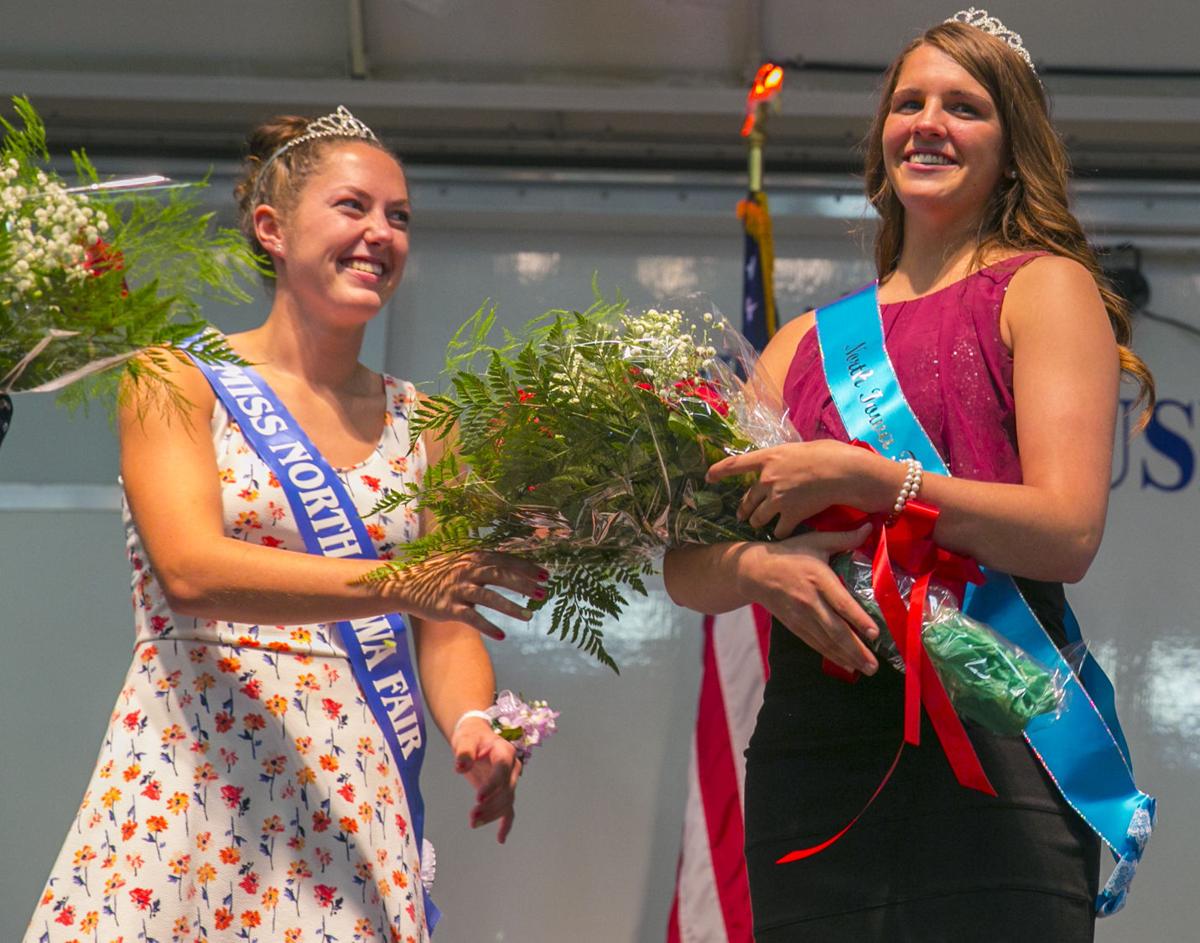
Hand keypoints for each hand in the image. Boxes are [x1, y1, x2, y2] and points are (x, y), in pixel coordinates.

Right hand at [398, 552, 547, 639]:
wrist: (407, 585)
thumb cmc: (440, 574)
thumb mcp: (462, 562)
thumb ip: (484, 563)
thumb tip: (512, 566)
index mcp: (473, 557)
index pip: (505, 561)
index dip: (527, 568)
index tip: (546, 575)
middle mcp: (467, 570)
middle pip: (500, 576)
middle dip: (524, 584)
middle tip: (543, 593)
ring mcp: (458, 589)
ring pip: (489, 597)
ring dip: (511, 607)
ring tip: (528, 616)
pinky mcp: (449, 607)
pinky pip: (472, 618)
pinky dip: (487, 626)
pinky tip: (501, 636)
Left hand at [452, 717, 520, 842]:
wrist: (476, 737)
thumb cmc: (471, 736)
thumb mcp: (465, 739)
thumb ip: (464, 752)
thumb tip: (460, 766)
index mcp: (504, 751)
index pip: (502, 770)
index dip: (492, 785)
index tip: (478, 798)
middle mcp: (512, 767)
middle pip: (506, 790)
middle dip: (491, 805)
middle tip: (472, 816)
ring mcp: (510, 780)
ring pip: (506, 802)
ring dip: (492, 815)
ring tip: (473, 823)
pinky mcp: (503, 791)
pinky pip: (508, 809)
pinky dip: (506, 824)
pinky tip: (500, 838)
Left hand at [707, 441, 865, 537]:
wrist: (842, 472)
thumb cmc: (828, 454)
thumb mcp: (801, 448)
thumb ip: (785, 458)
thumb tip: (785, 462)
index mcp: (768, 458)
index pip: (735, 464)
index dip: (719, 471)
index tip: (708, 476)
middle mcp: (767, 479)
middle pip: (747, 500)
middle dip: (743, 509)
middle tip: (742, 515)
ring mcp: (777, 498)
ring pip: (757, 518)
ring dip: (758, 522)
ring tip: (760, 525)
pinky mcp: (790, 515)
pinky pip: (778, 530)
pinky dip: (780, 533)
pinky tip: (783, 534)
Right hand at [736, 526, 879, 674]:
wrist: (754, 571)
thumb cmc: (789, 553)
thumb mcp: (815, 541)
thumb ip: (844, 537)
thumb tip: (870, 526)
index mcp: (817, 578)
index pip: (841, 602)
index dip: (857, 619)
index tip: (874, 633)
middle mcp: (809, 601)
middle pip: (835, 629)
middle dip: (856, 649)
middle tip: (874, 665)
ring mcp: (800, 616)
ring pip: (826, 641)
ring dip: (847, 657)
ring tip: (866, 669)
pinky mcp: (793, 625)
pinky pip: (815, 643)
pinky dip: (831, 655)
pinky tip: (847, 664)